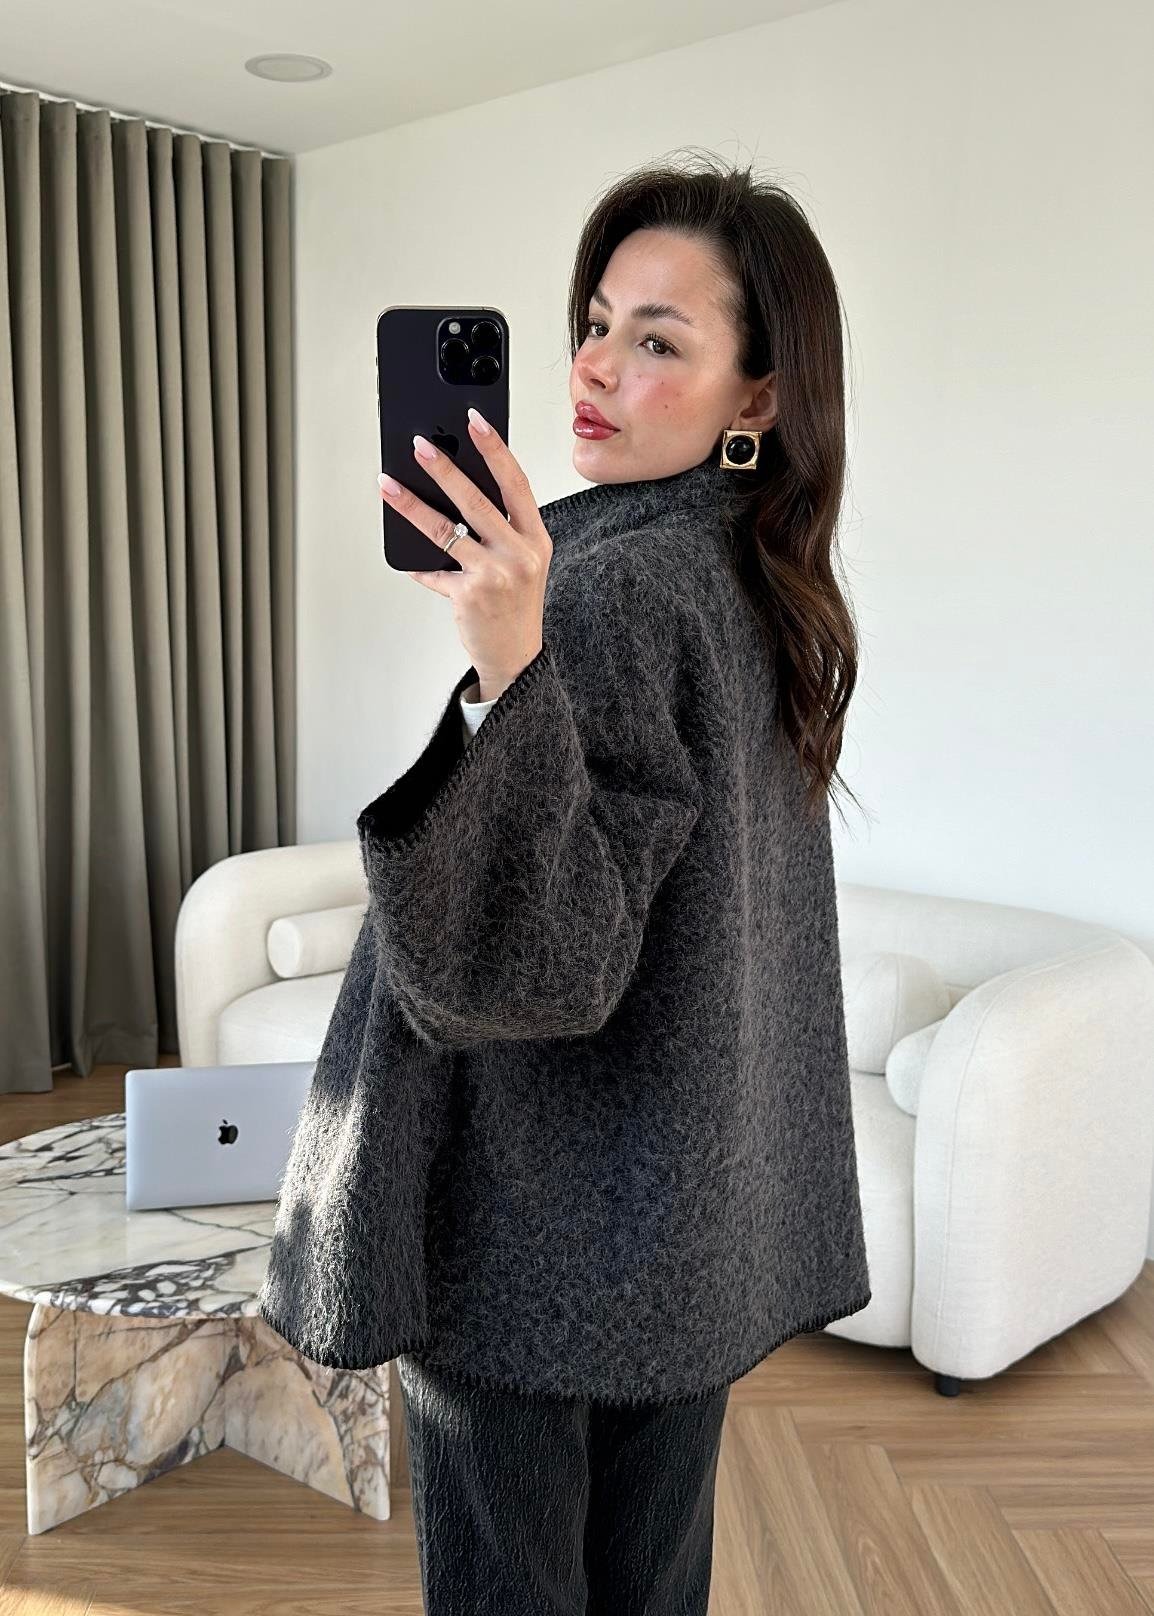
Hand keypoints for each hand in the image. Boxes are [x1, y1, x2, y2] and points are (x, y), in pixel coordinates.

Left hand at [378, 412, 551, 698]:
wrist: (516, 657)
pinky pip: (433, 570)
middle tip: (419, 445)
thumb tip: (456, 489)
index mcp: (536, 538)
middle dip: (445, 469)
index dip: (496, 449)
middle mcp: (520, 555)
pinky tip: (403, 556)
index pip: (516, 483)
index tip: (476, 421)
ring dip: (412, 504)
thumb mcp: (523, 561)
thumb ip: (500, 529)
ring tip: (388, 484)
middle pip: (477, 500)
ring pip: (446, 529)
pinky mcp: (469, 595)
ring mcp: (495, 575)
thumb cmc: (516, 605)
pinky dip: (416, 564)